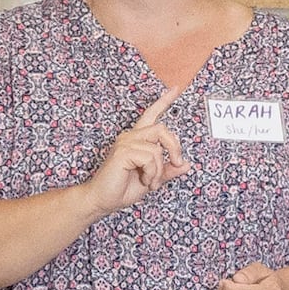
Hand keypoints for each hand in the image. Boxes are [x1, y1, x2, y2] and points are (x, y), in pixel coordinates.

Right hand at [90, 95, 186, 212]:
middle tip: (176, 164)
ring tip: (151, 182)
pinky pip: (150, 157)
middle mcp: (130, 137)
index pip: (151, 115)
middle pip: (162, 129)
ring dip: (159, 170)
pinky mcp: (122, 152)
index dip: (164, 102)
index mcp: (137, 140)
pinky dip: (152, 173)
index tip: (175, 89)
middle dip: (174, 148)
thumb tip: (186, 165)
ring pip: (157, 148)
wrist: (102, 201)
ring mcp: (125, 142)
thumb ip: (167, 170)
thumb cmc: (122, 189)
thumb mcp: (152, 179)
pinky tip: (144, 180)